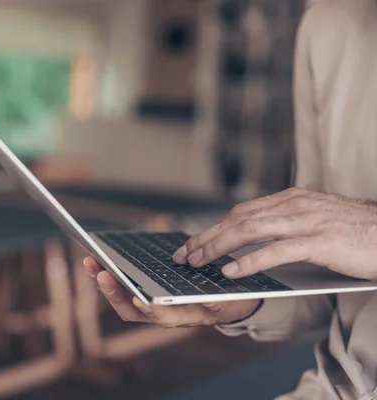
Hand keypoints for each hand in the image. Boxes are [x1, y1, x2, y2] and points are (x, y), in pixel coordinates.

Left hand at [83, 257, 259, 326]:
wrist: (227, 301)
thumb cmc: (228, 300)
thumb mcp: (228, 301)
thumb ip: (218, 302)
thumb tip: (210, 301)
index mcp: (183, 317)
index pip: (161, 317)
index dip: (151, 310)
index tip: (139, 299)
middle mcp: (163, 314)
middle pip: (132, 309)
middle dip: (114, 292)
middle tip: (101, 273)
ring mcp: (151, 305)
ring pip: (122, 298)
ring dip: (105, 281)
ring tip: (91, 261)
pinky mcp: (144, 292)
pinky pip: (122, 286)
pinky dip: (110, 273)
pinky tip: (98, 260)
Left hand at [173, 188, 376, 280]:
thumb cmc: (357, 233)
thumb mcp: (315, 221)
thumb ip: (287, 225)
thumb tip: (256, 242)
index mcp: (291, 199)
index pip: (241, 212)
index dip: (214, 227)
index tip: (193, 242)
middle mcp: (294, 205)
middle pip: (237, 219)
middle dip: (206, 237)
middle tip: (184, 255)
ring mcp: (306, 221)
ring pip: (249, 230)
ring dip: (217, 247)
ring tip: (197, 262)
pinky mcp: (319, 241)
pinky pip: (275, 251)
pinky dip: (249, 261)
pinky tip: (230, 271)